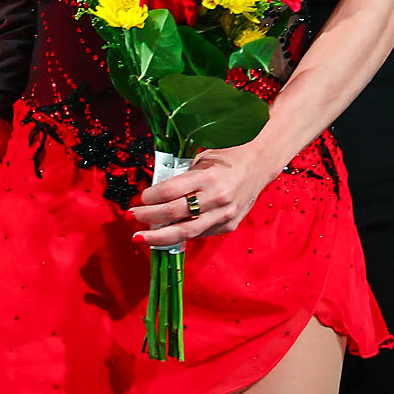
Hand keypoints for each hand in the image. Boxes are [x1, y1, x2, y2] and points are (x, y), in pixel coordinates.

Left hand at [129, 144, 269, 250]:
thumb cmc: (228, 156)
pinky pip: (200, 233)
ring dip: (159, 237)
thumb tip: (157, 194)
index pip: (170, 192)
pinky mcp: (228, 225)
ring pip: (186, 232)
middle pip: (173, 214)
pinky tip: (169, 233)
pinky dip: (182, 234)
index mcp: (207, 176)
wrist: (260, 163)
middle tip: (133, 216)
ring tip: (141, 237)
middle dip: (148, 217)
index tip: (141, 198)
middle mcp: (216, 197)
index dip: (150, 198)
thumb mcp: (203, 159)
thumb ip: (182, 178)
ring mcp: (224, 214)